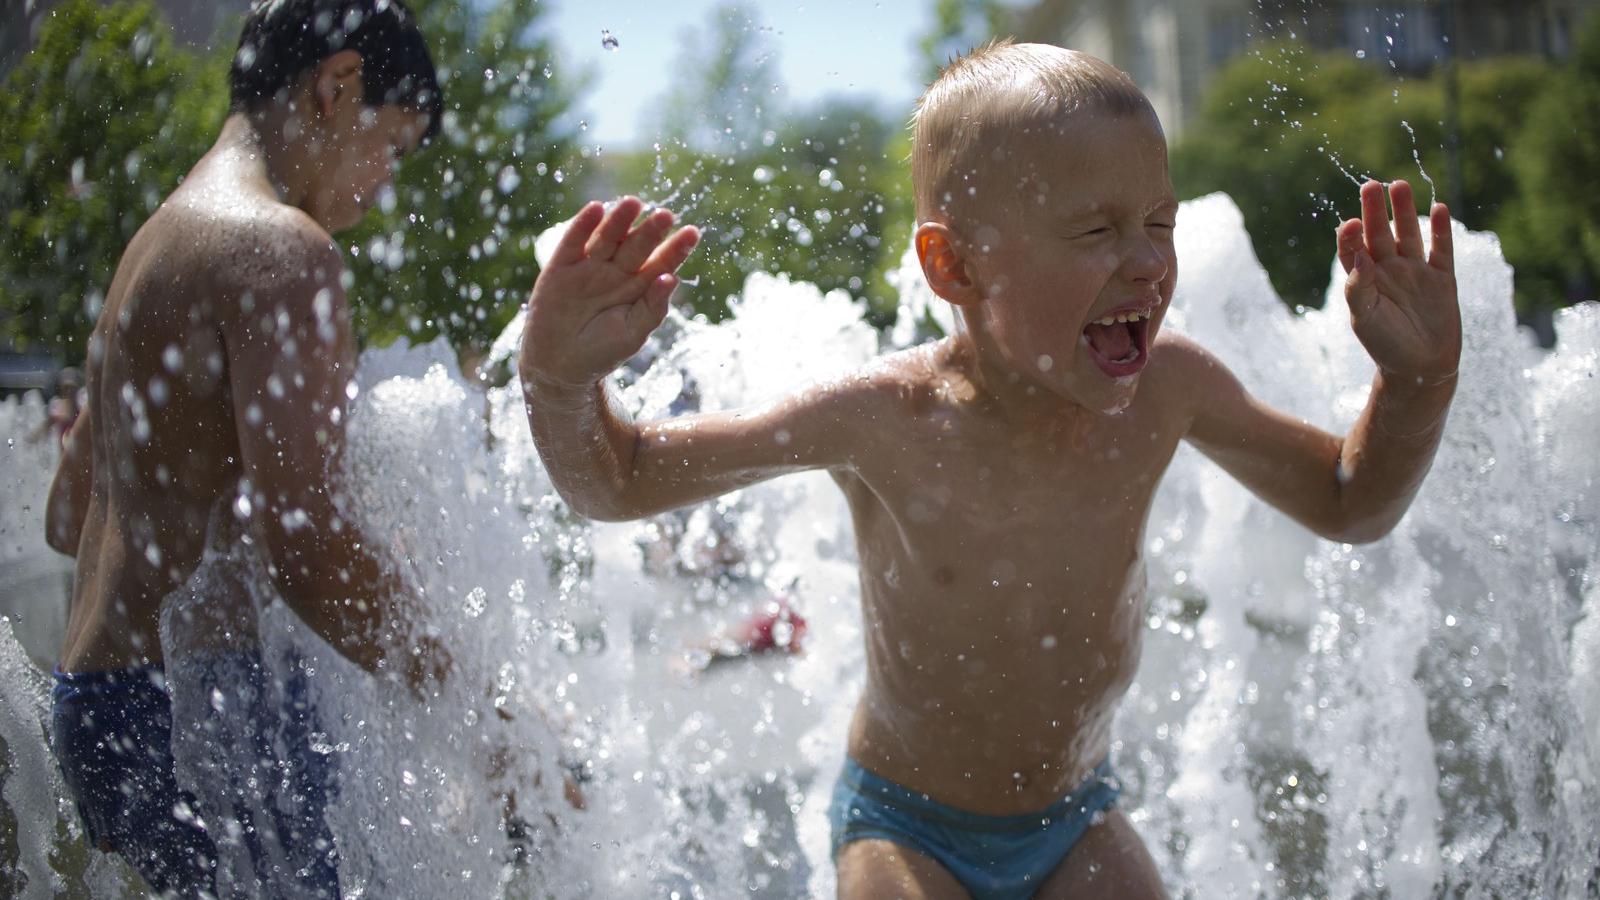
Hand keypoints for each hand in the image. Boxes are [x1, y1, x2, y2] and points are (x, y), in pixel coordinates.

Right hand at [519, 197, 699, 390]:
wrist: (560, 365)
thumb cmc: (603, 352)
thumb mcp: (633, 334)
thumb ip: (654, 308)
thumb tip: (672, 278)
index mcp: (639, 285)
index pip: (661, 261)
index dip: (676, 248)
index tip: (692, 233)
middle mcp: (616, 271)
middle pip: (636, 246)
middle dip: (650, 231)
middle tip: (666, 215)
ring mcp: (589, 266)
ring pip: (607, 238)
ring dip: (619, 220)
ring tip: (633, 203)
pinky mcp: (561, 266)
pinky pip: (573, 242)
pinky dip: (583, 225)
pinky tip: (596, 209)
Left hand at [1336, 180, 1459, 383]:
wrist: (1421, 369)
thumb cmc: (1386, 345)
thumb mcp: (1364, 318)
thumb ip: (1358, 286)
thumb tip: (1358, 254)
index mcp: (1365, 280)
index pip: (1353, 249)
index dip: (1350, 235)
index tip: (1349, 223)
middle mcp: (1389, 270)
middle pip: (1380, 234)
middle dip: (1375, 211)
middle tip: (1371, 185)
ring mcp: (1416, 272)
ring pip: (1409, 234)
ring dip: (1404, 212)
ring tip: (1399, 185)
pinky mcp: (1442, 279)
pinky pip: (1442, 250)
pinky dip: (1440, 230)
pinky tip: (1438, 208)